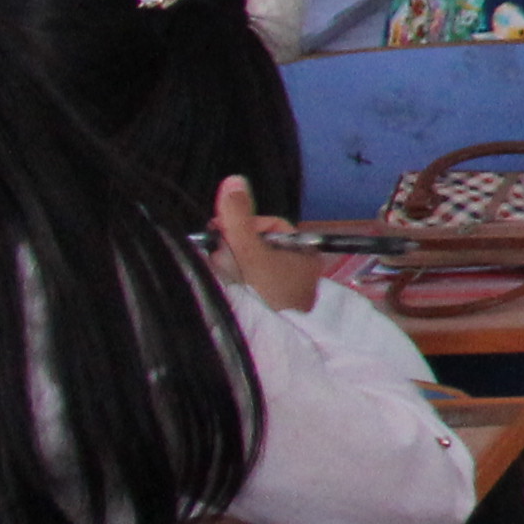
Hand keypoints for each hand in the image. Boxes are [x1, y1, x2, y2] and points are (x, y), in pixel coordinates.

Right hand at [206, 176, 317, 314]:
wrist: (270, 344)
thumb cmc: (265, 293)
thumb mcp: (249, 251)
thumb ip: (238, 218)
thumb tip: (234, 179)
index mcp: (304, 252)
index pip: (269, 226)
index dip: (242, 225)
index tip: (218, 231)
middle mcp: (301, 268)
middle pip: (259, 245)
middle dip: (235, 247)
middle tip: (219, 257)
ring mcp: (289, 290)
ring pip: (252, 266)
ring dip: (233, 266)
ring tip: (223, 274)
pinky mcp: (275, 308)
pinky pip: (252, 285)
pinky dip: (238, 283)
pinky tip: (228, 290)